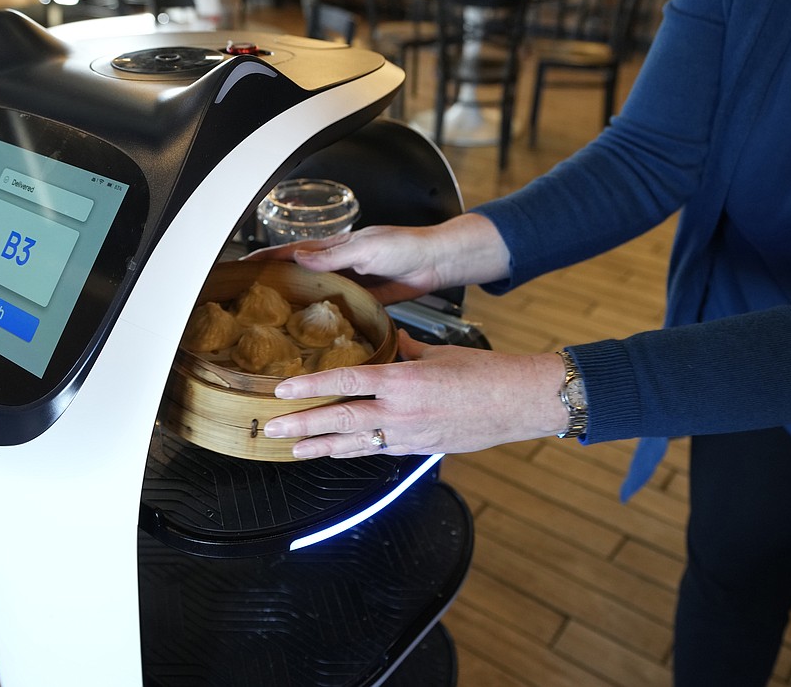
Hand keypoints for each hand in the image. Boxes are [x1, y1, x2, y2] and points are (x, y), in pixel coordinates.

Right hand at [243, 214, 510, 304]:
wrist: (439, 261)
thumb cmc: (407, 246)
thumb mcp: (367, 248)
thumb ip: (334, 256)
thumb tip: (298, 257)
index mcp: (336, 246)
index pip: (292, 251)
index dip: (266, 257)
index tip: (241, 265)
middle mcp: (339, 263)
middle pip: (298, 271)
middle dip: (272, 279)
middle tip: (246, 294)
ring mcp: (350, 280)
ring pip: (314, 290)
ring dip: (293, 299)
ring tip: (269, 314)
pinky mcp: (365, 298)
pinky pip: (337, 306)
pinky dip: (320, 314)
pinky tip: (310, 327)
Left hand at [263, 331, 567, 458]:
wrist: (519, 402)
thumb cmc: (485, 374)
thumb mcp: (438, 353)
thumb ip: (405, 349)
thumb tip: (388, 339)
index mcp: (403, 380)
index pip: (345, 382)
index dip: (310, 386)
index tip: (282, 389)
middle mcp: (401, 411)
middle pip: (340, 419)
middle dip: (302, 425)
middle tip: (272, 427)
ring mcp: (409, 435)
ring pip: (354, 443)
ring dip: (320, 447)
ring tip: (292, 448)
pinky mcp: (419, 449)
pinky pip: (377, 451)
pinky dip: (353, 451)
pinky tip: (334, 452)